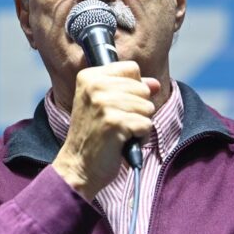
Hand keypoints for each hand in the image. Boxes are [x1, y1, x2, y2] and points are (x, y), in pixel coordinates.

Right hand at [51, 61, 159, 201]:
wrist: (78, 165)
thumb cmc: (94, 134)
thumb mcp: (106, 104)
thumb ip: (132, 89)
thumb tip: (155, 84)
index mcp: (89, 76)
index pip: (132, 68)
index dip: (133, 88)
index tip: (116, 104)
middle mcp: (94, 86)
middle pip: (142, 88)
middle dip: (138, 108)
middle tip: (116, 122)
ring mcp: (103, 103)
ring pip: (147, 106)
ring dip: (139, 123)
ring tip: (119, 132)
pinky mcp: (114, 122)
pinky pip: (146, 124)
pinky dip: (140, 136)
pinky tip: (122, 141)